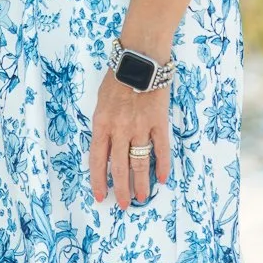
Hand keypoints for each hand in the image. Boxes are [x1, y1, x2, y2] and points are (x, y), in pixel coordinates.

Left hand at [88, 69, 169, 208]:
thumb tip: (107, 145)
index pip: (98, 159)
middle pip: (120, 167)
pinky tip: (163, 178)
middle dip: (121, 188)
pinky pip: (161, 148)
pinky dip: (163, 164)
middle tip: (123, 204)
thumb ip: (103, 123)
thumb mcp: (101, 100)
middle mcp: (120, 129)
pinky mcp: (158, 122)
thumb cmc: (118, 75)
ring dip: (141, 182)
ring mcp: (140, 127)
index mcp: (102, 123)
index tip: (101, 196)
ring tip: (142, 197)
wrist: (140, 58)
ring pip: (140, 162)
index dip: (99, 180)